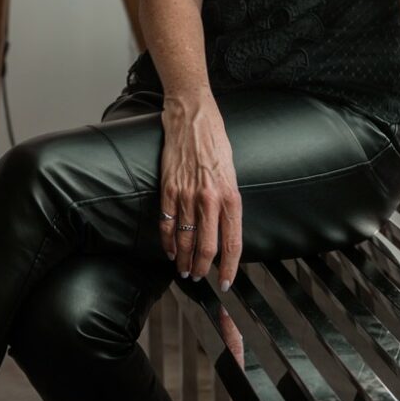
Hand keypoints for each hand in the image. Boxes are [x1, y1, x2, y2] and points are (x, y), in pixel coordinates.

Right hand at [158, 95, 243, 288]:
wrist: (193, 118)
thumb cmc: (215, 143)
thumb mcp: (232, 173)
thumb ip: (229, 202)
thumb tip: (225, 228)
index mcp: (231, 196)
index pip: (232, 243)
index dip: (228, 267)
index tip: (224, 282)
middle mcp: (210, 200)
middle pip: (207, 247)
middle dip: (203, 269)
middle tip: (200, 278)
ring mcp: (187, 196)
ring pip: (185, 240)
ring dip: (184, 259)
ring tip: (185, 270)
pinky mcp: (168, 190)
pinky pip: (167, 224)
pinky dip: (167, 242)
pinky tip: (170, 251)